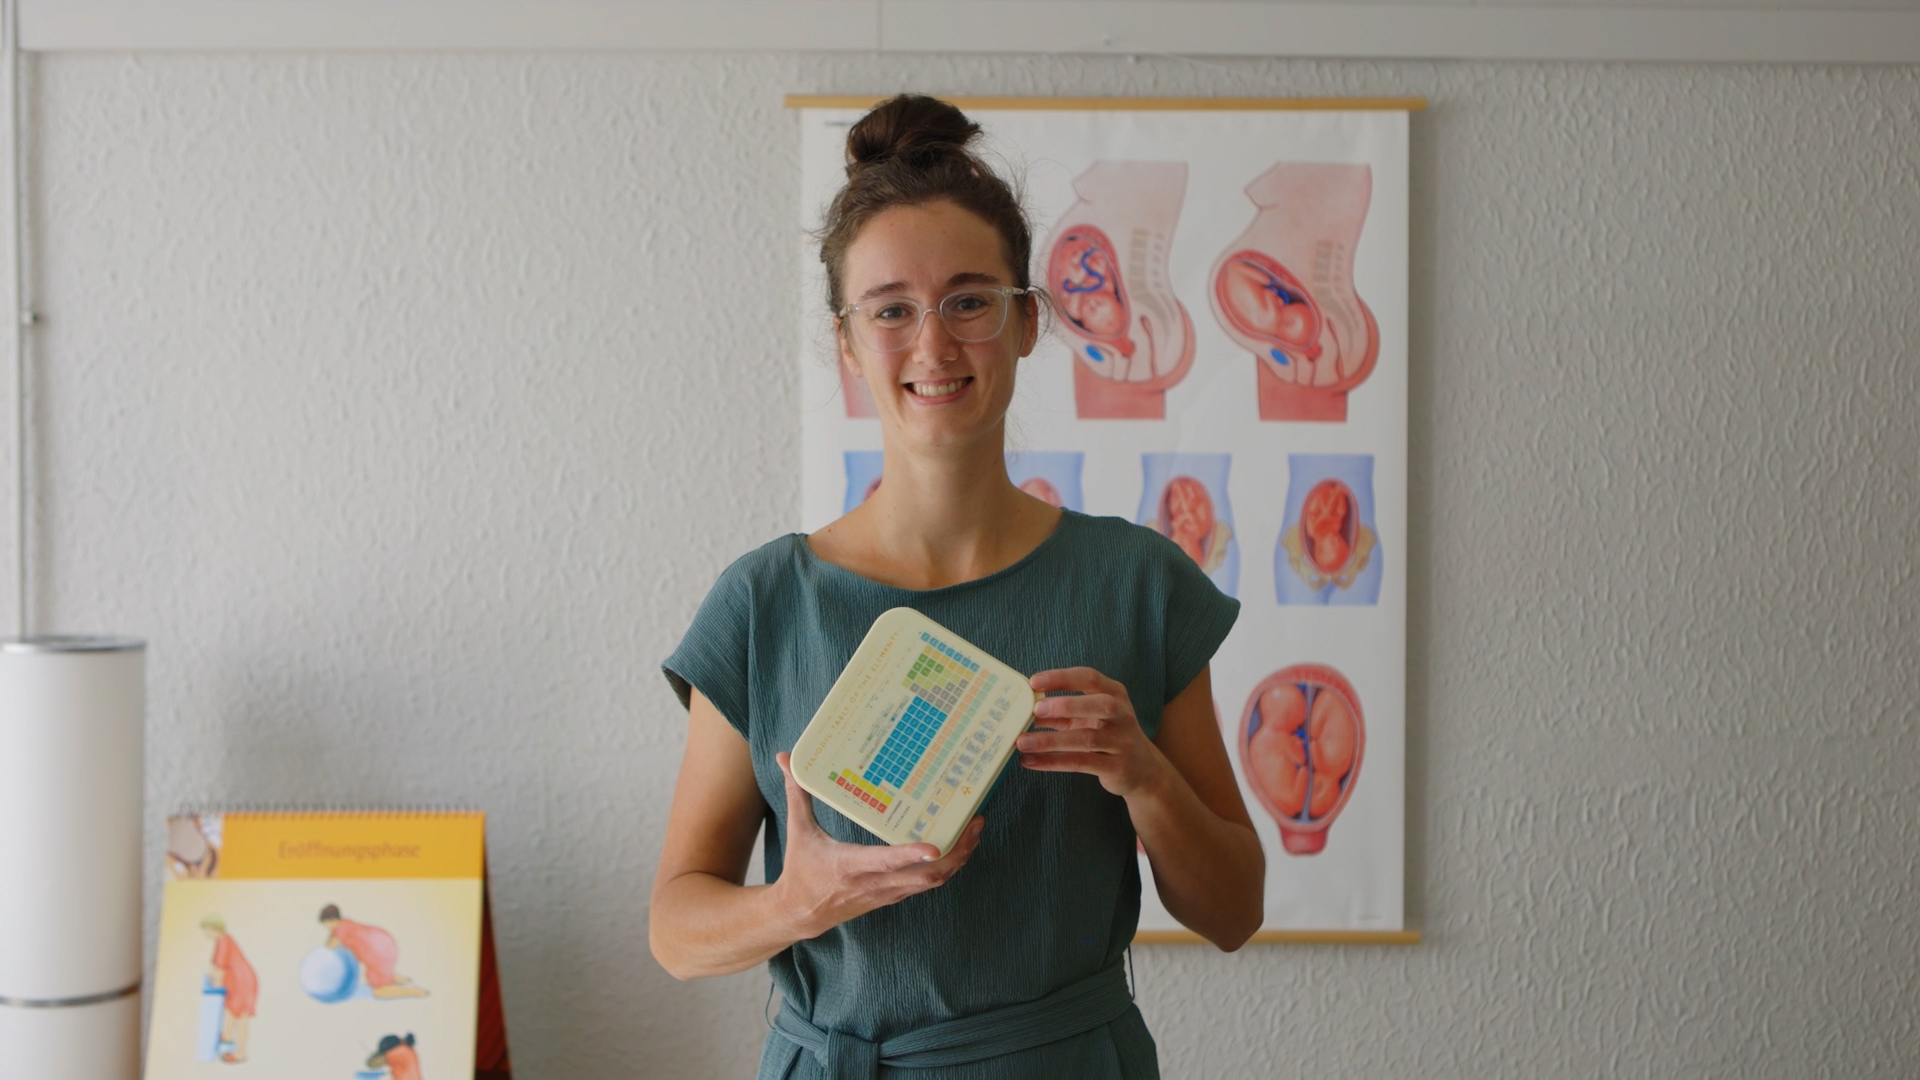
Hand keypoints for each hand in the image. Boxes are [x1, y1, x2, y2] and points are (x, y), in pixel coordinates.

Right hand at [771, 752, 984, 938]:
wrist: (800, 914)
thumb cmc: (801, 868)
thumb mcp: (798, 830)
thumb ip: (796, 792)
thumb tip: (784, 757)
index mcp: (849, 865)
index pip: (885, 862)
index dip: (911, 856)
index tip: (935, 846)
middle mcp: (873, 883)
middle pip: (924, 875)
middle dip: (955, 853)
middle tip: (975, 824)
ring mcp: (887, 893)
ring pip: (931, 882)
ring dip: (958, 860)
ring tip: (975, 831)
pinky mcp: (893, 896)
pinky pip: (927, 885)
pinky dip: (947, 868)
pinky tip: (959, 847)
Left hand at [1017, 667, 1169, 798]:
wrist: (1143, 769)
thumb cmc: (1109, 735)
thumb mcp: (1089, 717)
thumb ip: (1062, 712)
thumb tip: (1025, 709)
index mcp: (1115, 693)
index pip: (1090, 678)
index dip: (1062, 678)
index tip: (1034, 681)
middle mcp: (1123, 715)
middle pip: (1100, 705)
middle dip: (1066, 705)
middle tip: (1035, 709)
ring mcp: (1122, 742)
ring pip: (1086, 739)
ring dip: (1050, 740)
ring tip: (1022, 742)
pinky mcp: (1116, 767)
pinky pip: (1081, 763)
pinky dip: (1052, 762)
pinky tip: (1030, 761)